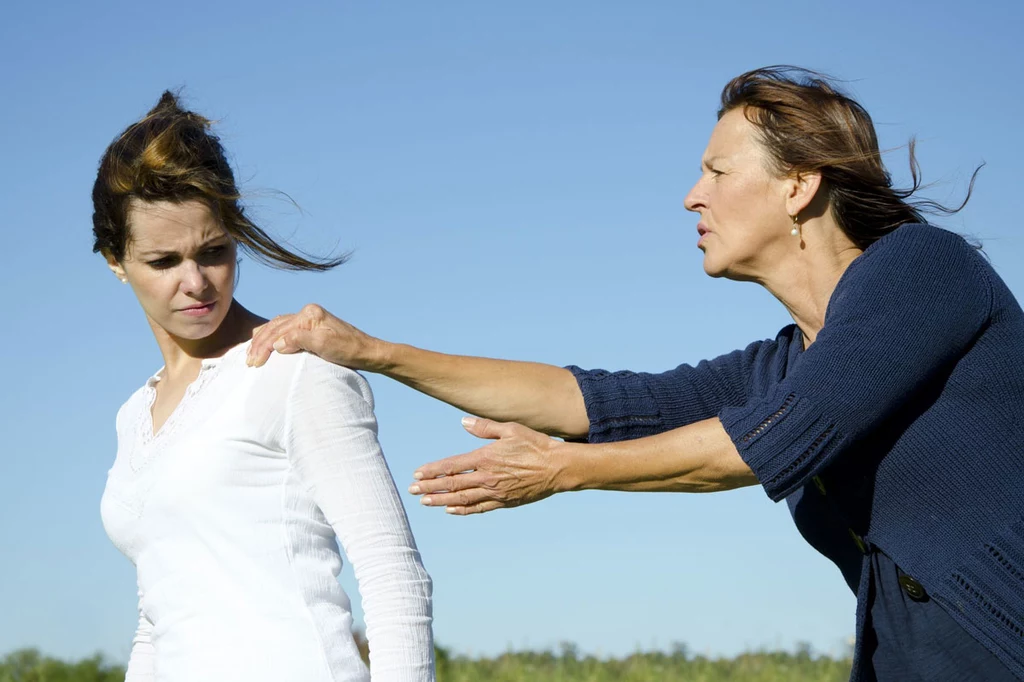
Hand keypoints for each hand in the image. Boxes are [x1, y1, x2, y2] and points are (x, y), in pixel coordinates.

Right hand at [246, 304, 385, 369]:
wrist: (368, 352)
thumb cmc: (349, 350)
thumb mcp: (324, 346)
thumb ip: (299, 341)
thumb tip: (277, 344)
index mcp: (309, 314)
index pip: (279, 330)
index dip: (264, 347)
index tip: (254, 363)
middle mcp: (308, 313)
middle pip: (275, 327)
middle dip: (259, 344)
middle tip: (249, 362)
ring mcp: (310, 319)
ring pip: (278, 326)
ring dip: (263, 340)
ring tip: (251, 354)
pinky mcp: (312, 328)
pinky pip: (286, 330)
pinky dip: (273, 337)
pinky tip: (267, 344)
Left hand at [408, 417, 569, 514]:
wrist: (558, 467)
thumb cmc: (536, 444)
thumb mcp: (510, 429)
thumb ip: (484, 427)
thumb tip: (463, 422)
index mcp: (486, 458)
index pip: (452, 466)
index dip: (433, 471)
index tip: (417, 473)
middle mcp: (488, 477)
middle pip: (452, 485)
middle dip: (430, 487)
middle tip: (412, 490)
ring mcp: (496, 492)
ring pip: (462, 499)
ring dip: (441, 500)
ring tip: (425, 501)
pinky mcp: (505, 502)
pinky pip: (479, 508)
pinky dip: (463, 510)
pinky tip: (451, 510)